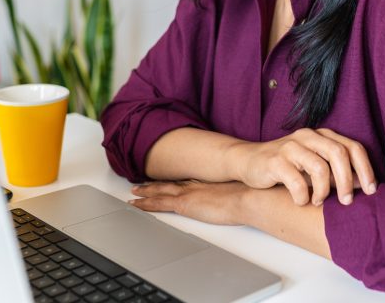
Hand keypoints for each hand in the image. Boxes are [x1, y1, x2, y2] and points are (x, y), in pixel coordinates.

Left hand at [128, 180, 247, 224]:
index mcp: (208, 181)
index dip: (174, 179)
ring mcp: (189, 193)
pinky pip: (158, 203)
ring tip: (133, 192)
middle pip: (170, 183)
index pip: (186, 180)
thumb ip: (236, 194)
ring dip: (146, 191)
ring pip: (160, 191)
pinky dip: (145, 203)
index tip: (166, 179)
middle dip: (155, 184)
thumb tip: (242, 197)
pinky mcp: (184, 204)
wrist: (249, 197)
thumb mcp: (243, 192)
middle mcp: (196, 184)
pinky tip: (135, 205)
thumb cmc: (250, 196)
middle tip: (142, 183)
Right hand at [229, 128, 375, 206]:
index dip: (365, 169)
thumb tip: (364, 185)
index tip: (371, 190)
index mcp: (321, 135)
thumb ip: (336, 171)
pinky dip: (302, 196)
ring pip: (320, 167)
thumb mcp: (314, 165)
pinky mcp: (275, 160)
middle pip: (339, 153)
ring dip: (324, 190)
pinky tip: (300, 201)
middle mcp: (307, 136)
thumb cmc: (287, 167)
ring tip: (318, 201)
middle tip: (347, 201)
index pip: (352, 147)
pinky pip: (296, 181)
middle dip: (348, 181)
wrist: (249, 161)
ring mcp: (290, 146)